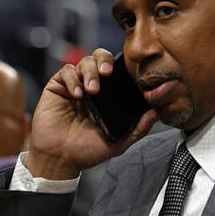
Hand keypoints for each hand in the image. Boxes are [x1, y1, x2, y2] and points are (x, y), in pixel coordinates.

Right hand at [27, 48, 157, 179]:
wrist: (60, 158)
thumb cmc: (87, 151)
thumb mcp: (119, 141)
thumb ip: (139, 128)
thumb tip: (157, 113)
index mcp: (108, 96)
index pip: (117, 70)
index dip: (121, 66)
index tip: (127, 73)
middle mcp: (92, 86)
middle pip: (100, 57)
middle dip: (105, 60)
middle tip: (107, 72)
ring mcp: (75, 85)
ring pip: (84, 62)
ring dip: (90, 72)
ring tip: (92, 90)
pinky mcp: (57, 87)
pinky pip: (66, 71)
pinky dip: (73, 79)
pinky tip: (77, 94)